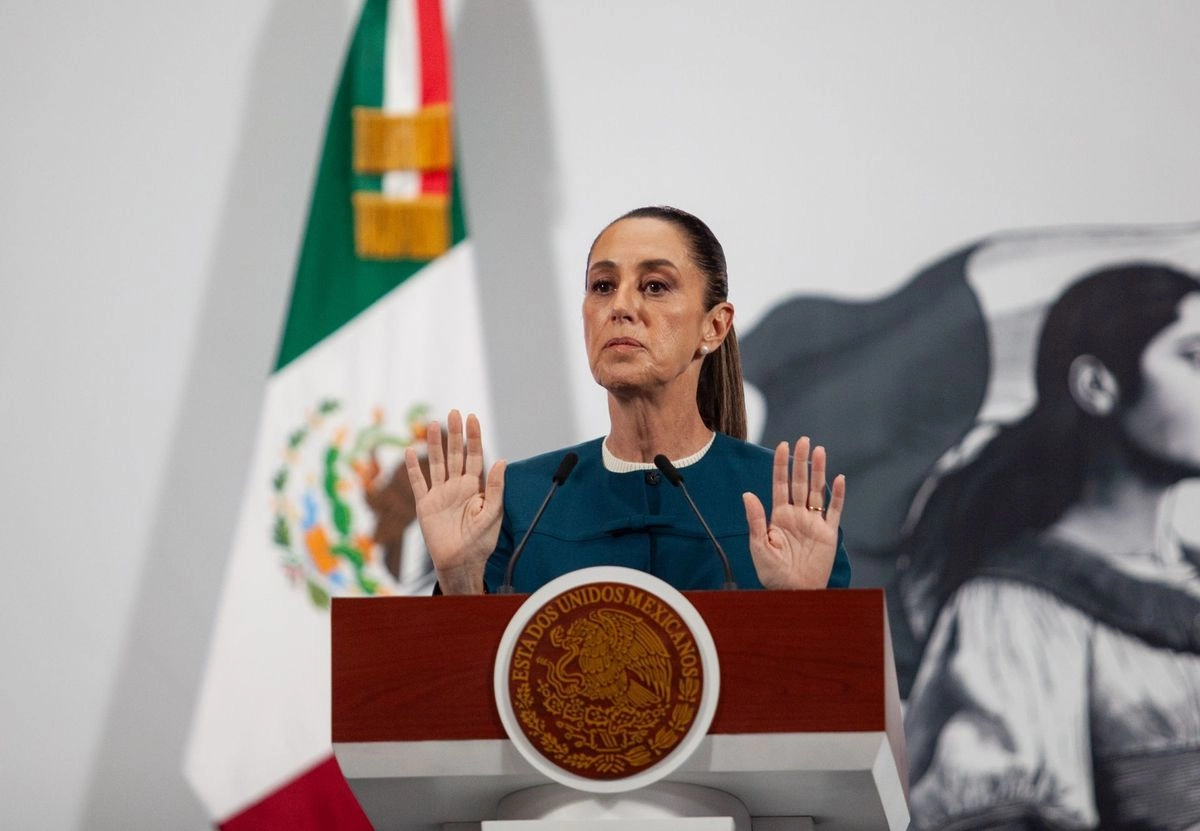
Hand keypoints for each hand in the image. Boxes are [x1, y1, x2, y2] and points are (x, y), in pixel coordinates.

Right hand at [405, 410, 505, 593]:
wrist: (460, 563)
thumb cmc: (481, 541)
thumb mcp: (493, 513)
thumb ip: (495, 487)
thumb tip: (501, 460)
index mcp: (474, 487)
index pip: (474, 456)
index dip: (473, 437)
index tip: (472, 418)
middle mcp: (457, 486)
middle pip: (454, 454)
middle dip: (455, 434)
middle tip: (453, 412)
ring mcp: (440, 494)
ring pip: (436, 464)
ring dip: (434, 445)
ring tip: (432, 425)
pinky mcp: (425, 505)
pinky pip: (418, 483)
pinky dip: (413, 468)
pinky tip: (410, 452)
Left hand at [742, 437, 844, 589]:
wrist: (794, 592)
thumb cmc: (773, 573)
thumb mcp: (759, 546)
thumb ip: (756, 519)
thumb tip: (748, 494)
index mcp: (779, 516)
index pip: (780, 485)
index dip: (781, 465)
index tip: (782, 446)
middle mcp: (797, 515)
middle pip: (800, 482)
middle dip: (801, 461)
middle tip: (803, 440)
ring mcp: (814, 522)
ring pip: (817, 491)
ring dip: (819, 471)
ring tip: (820, 450)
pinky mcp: (828, 534)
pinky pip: (835, 510)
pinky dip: (838, 495)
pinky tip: (839, 478)